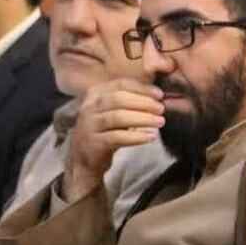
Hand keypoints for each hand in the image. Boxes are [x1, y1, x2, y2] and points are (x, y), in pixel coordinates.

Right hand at [60, 79, 163, 201]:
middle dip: (143, 102)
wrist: (84, 159)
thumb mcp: (113, 111)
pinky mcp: (94, 143)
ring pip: (118, 117)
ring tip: (160, 122)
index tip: (160, 94)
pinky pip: (117, 137)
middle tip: (161, 109)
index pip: (120, 85)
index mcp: (95, 94)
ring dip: (142, 118)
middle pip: (119, 99)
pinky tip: (151, 137)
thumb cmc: (104, 131)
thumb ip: (129, 101)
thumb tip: (157, 95)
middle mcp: (89, 107)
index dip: (142, 88)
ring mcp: (89, 125)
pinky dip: (136, 137)